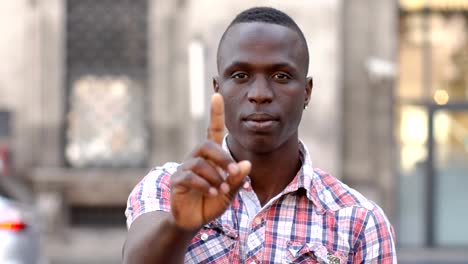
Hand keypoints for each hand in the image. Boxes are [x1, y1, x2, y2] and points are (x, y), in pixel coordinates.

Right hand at [170, 93, 250, 230]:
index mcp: (210, 157)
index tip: (217, 95)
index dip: (215, 113)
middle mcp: (196, 158)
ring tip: (221, 190)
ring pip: (199, 162)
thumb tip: (247, 164)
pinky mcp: (176, 180)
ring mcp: (184, 168)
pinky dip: (204, 185)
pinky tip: (211, 194)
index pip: (213, 130)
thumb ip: (237, 179)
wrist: (193, 221)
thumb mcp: (230, 192)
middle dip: (223, 158)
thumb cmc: (212, 202)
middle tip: (234, 174)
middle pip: (206, 145)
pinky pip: (189, 176)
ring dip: (214, 176)